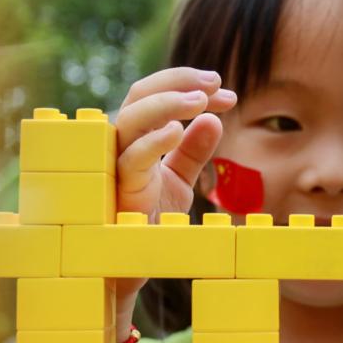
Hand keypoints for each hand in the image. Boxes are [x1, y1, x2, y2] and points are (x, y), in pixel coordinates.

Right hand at [114, 68, 236, 336]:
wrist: (138, 260)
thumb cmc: (153, 218)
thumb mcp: (181, 179)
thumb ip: (194, 151)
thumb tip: (215, 120)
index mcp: (137, 135)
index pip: (157, 95)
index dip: (189, 86)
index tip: (227, 93)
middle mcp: (122, 142)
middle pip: (140, 94)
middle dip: (178, 82)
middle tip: (215, 82)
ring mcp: (116, 163)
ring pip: (129, 118)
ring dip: (166, 103)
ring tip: (201, 101)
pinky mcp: (119, 190)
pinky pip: (131, 159)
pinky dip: (153, 142)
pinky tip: (179, 131)